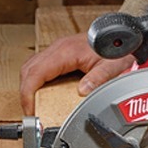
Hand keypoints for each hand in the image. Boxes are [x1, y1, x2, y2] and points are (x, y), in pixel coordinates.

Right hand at [19, 32, 134, 114]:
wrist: (121, 35)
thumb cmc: (117, 48)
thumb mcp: (111, 66)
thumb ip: (98, 79)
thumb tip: (83, 92)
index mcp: (65, 51)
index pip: (35, 72)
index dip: (28, 93)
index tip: (30, 109)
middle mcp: (58, 48)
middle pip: (28, 70)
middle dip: (25, 92)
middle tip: (31, 111)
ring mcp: (57, 49)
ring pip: (32, 67)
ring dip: (29, 86)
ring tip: (34, 104)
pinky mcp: (60, 53)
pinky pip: (40, 66)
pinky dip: (36, 80)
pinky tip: (42, 92)